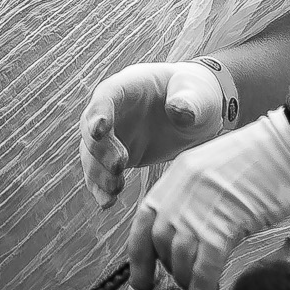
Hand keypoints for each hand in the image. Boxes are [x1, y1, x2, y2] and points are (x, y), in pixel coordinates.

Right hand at [80, 62, 224, 207]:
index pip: (106, 96)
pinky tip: (106, 203)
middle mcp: (113, 111)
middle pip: (91, 129)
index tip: (99, 130)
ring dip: (99, 173)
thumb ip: (188, 101)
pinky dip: (100, 188)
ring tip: (115, 190)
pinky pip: (101, 174)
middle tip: (120, 165)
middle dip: (100, 149)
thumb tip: (179, 112)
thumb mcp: (197, 93)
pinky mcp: (117, 158)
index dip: (99, 112)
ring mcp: (113, 136)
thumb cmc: (196, 94)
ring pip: (92, 156)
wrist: (198, 114)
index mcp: (129, 86)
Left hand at [128, 109, 289, 289]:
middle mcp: (183, 189)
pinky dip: (202, 286)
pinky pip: (205, 264)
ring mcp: (202, 205)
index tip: (142, 279)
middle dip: (168, 269)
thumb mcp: (219, 169)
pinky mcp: (227, 221)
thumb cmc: (267, 156)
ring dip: (185, 280)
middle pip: (160, 241)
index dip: (140, 255)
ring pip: (180, 256)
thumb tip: (194, 236)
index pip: (144, 220)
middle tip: (183, 283)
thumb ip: (200, 197)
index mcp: (179, 173)